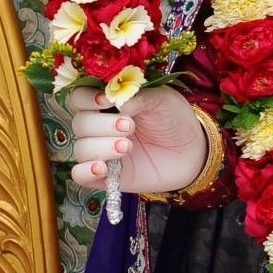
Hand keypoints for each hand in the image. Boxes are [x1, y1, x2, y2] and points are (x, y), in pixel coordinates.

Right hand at [68, 85, 212, 196]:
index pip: (79, 98)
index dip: (86, 99)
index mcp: (106, 103)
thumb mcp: (161, 99)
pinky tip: (102, 168)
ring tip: (128, 147)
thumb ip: (138, 96)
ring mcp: (101, 152)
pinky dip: (85, 172)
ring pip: (80, 149)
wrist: (192, 151)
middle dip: (102, 125)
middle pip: (80, 123)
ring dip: (100, 147)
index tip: (104, 101)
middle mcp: (98, 127)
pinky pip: (80, 176)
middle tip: (130, 126)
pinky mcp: (106, 176)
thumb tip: (115, 100)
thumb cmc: (174, 119)